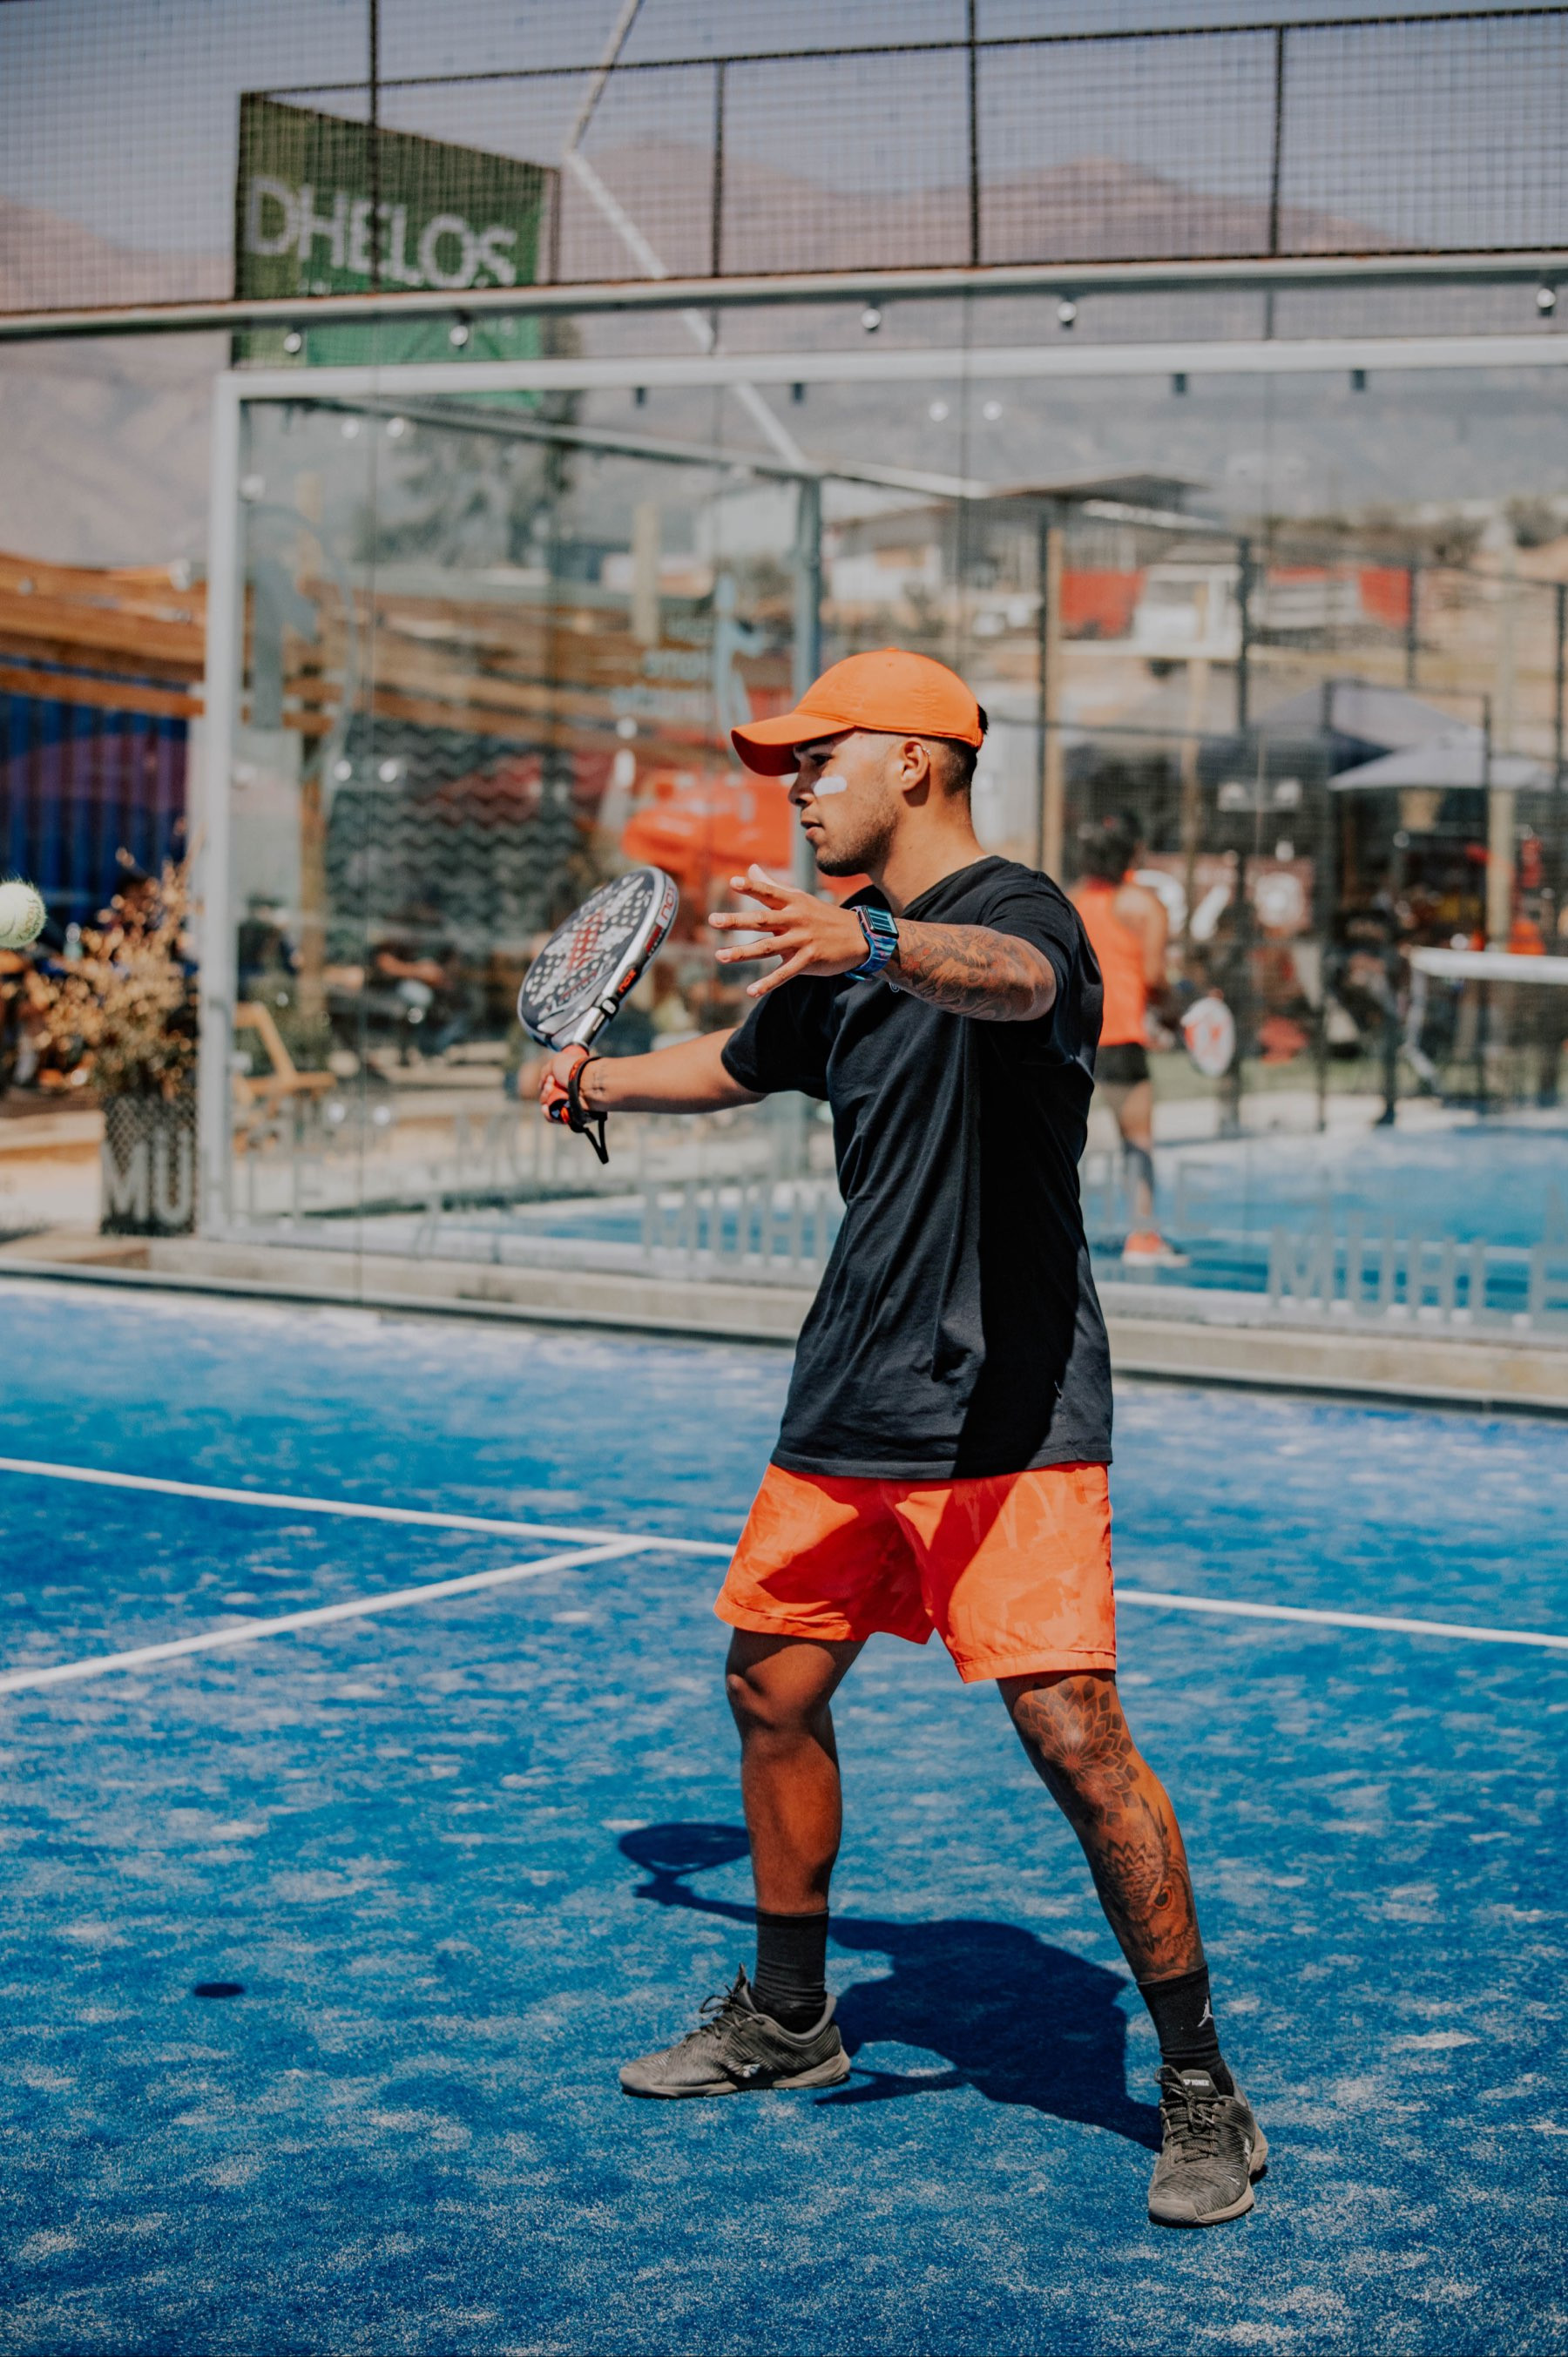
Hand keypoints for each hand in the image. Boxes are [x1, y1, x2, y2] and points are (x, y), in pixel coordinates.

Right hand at [538, 1042, 597, 1124]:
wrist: (588, 1082)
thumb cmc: (574, 1069)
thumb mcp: (556, 1062)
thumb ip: (546, 1071)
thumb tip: (542, 1085)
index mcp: (568, 1079)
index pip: (551, 1086)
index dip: (546, 1082)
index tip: (550, 1078)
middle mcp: (570, 1091)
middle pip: (550, 1097)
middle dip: (546, 1091)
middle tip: (550, 1085)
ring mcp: (571, 1104)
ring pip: (551, 1107)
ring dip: (546, 1100)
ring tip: (550, 1093)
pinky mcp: (572, 1116)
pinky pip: (556, 1118)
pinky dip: (548, 1115)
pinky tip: (545, 1109)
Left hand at [708, 866, 867, 999]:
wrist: (859, 937)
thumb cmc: (824, 916)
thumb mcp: (801, 898)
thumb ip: (773, 885)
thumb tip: (751, 868)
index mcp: (794, 903)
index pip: (769, 892)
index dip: (751, 887)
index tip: (732, 882)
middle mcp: (796, 919)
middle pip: (762, 919)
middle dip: (737, 920)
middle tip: (713, 920)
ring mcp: (803, 940)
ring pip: (768, 948)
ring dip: (742, 952)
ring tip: (720, 956)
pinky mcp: (810, 960)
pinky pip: (785, 973)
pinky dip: (768, 983)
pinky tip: (751, 991)